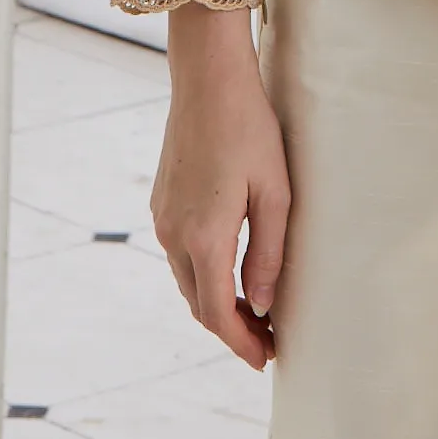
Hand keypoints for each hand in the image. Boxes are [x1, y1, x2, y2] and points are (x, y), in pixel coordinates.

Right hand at [151, 3, 291, 369]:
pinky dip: (204, 276)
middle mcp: (173, 234)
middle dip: (231, 329)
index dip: (241, 343)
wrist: (208, 79)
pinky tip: (230, 272)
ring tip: (255, 312)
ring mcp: (162, 218)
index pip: (217, 312)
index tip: (266, 359)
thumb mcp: (275, 192)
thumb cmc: (251, 129)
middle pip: (198, 304)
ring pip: (187, 281)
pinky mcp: (162, 203)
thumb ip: (268, 253)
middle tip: (268, 342)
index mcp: (204, 237)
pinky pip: (181, 256)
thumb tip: (261, 306)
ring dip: (216, 303)